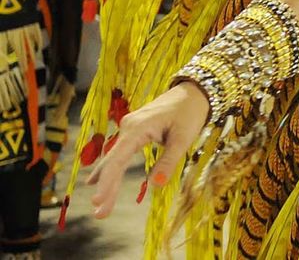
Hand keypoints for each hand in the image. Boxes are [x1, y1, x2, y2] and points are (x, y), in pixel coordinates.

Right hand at [87, 81, 209, 217]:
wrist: (193, 91)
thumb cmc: (190, 113)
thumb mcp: (184, 138)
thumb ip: (169, 161)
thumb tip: (156, 185)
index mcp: (138, 128)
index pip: (118, 159)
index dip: (107, 182)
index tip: (98, 201)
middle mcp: (128, 127)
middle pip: (113, 161)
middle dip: (106, 188)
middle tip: (99, 214)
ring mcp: (129, 128)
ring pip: (114, 158)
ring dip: (107, 181)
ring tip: (100, 206)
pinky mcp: (134, 130)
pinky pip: (119, 152)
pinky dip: (110, 169)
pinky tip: (96, 181)